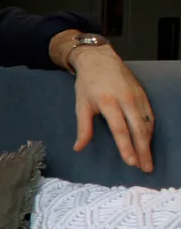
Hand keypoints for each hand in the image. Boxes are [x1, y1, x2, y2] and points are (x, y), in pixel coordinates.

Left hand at [69, 44, 155, 172]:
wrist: (99, 59)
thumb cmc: (88, 83)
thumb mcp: (81, 105)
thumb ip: (83, 128)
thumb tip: (78, 148)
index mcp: (108, 103)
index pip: (120, 130)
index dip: (126, 147)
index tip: (131, 162)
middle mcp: (126, 100)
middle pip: (138, 130)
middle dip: (143, 151)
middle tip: (145, 168)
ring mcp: (137, 97)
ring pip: (147, 124)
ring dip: (149, 144)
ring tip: (148, 161)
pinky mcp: (143, 95)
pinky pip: (149, 116)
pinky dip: (150, 131)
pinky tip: (149, 142)